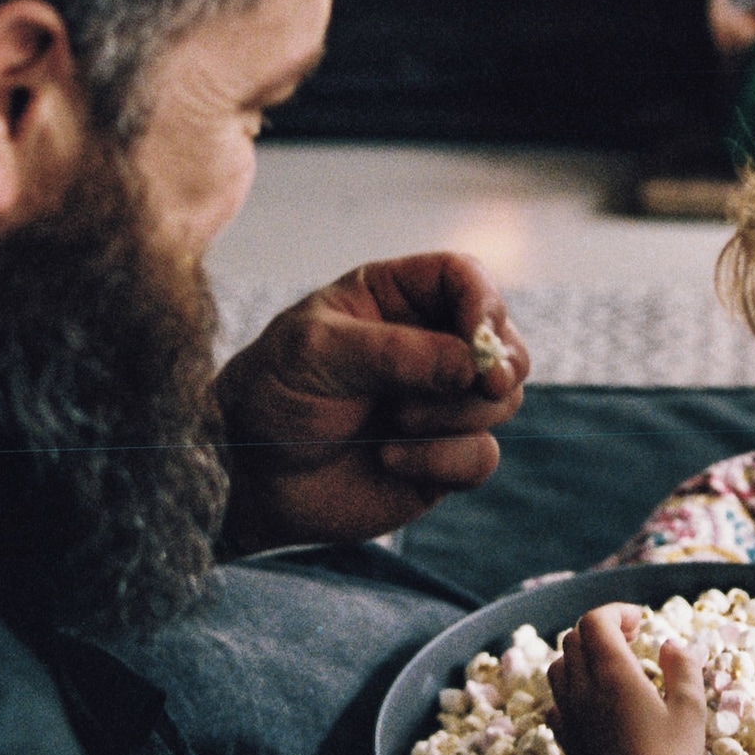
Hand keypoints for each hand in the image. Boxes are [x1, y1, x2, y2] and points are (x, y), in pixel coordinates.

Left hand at [215, 253, 527, 551]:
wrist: (252, 477)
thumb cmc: (272, 396)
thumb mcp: (315, 353)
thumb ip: (393, 350)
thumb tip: (472, 363)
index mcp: (394, 297)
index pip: (464, 277)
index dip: (484, 300)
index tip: (480, 334)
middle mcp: (427, 344)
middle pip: (502, 339)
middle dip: (495, 365)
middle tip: (480, 386)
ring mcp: (439, 401)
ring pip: (502, 400)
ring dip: (456, 414)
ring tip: (396, 421)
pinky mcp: (442, 456)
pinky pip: (481, 455)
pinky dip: (444, 460)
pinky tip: (390, 459)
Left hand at [548, 605, 705, 754]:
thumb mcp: (690, 712)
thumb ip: (683, 669)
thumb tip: (670, 644)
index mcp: (612, 674)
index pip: (595, 622)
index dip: (616, 612)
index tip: (640, 620)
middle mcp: (582, 690)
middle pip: (574, 639)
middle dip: (600, 630)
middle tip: (630, 638)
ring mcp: (568, 717)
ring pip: (559, 667)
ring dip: (582, 656)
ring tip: (612, 667)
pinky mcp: (565, 741)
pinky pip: (557, 701)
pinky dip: (572, 689)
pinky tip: (596, 703)